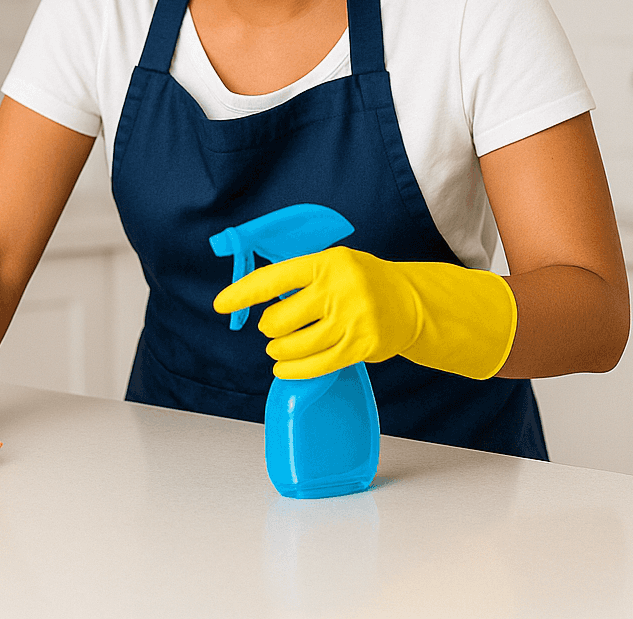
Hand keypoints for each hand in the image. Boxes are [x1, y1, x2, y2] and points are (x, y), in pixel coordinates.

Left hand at [212, 247, 516, 380]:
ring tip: (278, 348)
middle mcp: (338, 288)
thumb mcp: (334, 264)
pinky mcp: (361, 346)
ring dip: (279, 350)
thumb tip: (254, 292)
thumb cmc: (362, 281)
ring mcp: (351, 318)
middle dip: (269, 327)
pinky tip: (284, 368)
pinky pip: (316, 365)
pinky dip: (293, 370)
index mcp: (326, 262)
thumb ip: (299, 276)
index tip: (220, 304)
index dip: (242, 293)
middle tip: (274, 328)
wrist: (412, 302)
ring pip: (295, 345)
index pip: (273, 278)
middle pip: (280, 318)